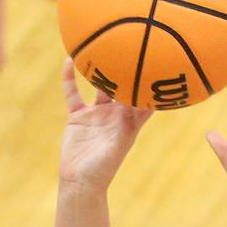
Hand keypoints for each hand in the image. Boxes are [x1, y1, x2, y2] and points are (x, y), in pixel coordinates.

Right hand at [60, 58, 153, 189]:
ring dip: (99, 70)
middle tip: (131, 45)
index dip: (151, 83)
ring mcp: (96, 114)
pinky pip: (73, 93)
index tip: (158, 62)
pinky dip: (70, 78)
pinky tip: (69, 61)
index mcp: (129, 122)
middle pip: (123, 87)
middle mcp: (114, 115)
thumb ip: (130, 125)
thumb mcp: (119, 145)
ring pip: (98, 87)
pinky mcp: (78, 116)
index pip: (144, 99)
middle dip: (127, 70)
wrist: (79, 182)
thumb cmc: (103, 169)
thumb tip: (145, 105)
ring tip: (101, 48)